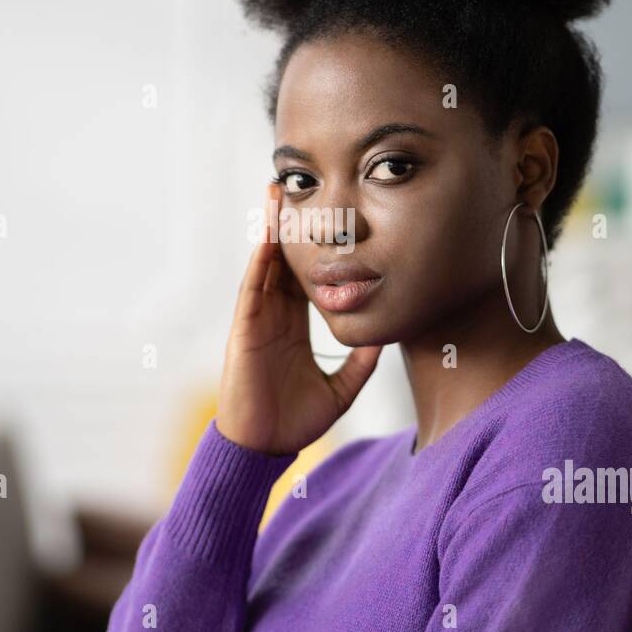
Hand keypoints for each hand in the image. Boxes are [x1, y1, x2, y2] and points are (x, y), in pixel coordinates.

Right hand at [216, 183, 382, 455]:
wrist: (263, 446)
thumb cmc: (294, 420)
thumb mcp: (342, 388)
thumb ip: (362, 362)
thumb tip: (386, 338)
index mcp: (295, 324)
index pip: (307, 275)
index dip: (317, 246)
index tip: (332, 217)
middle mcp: (275, 315)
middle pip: (284, 259)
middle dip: (291, 224)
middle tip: (303, 185)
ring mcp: (258, 318)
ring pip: (265, 263)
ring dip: (270, 229)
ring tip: (278, 193)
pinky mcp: (245, 329)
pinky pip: (253, 288)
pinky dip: (260, 261)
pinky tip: (268, 237)